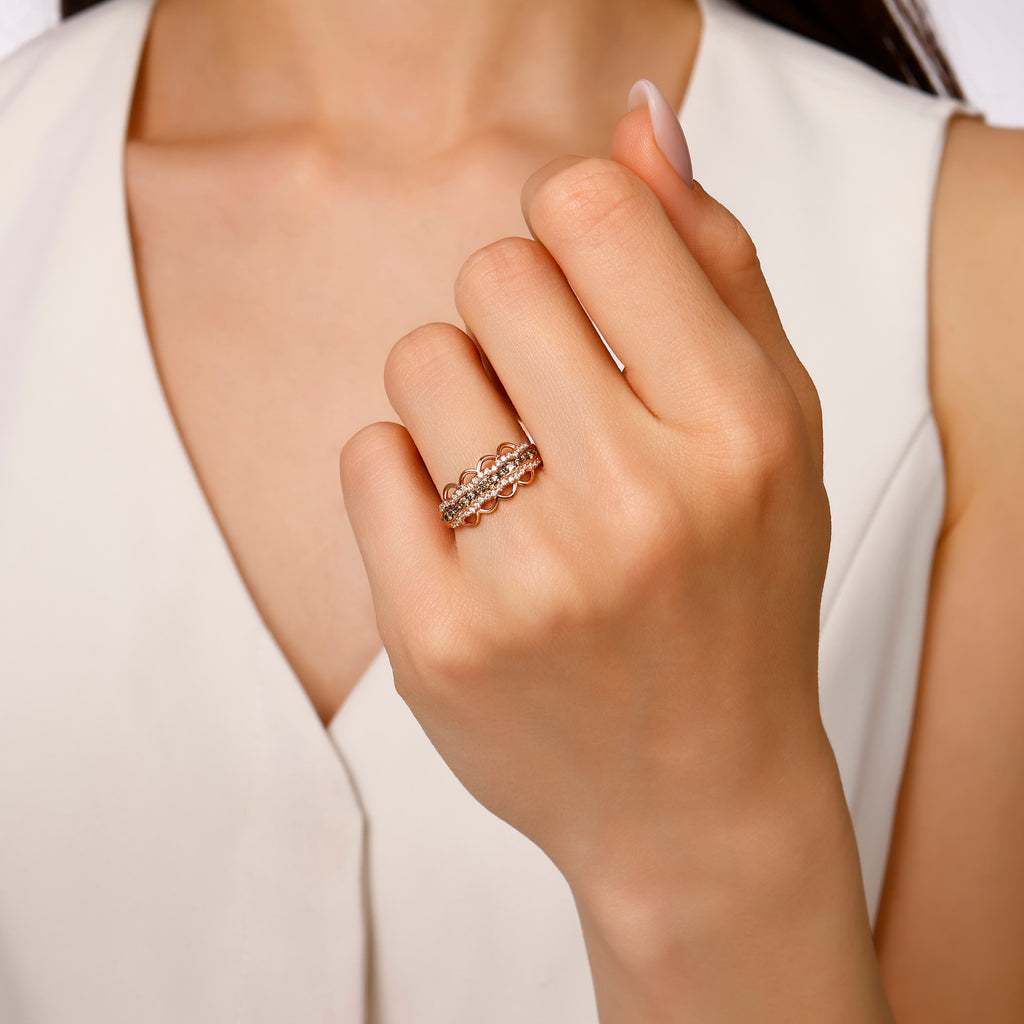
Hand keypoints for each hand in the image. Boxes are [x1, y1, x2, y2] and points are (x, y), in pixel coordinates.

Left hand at [341, 98, 873, 1020]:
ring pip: (420, 363)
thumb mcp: (773, 425)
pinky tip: (467, 537)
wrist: (694, 793)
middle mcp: (643, 502)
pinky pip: (368, 458)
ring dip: (459, 398)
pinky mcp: (438, 639)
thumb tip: (638, 123)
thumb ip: (713, 264)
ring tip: (519, 481)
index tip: (582, 277)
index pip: (592, 212)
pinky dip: (406, 478)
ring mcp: (532, 579)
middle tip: (554, 396)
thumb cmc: (737, 592)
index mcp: (742, 429)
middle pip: (492, 274)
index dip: (572, 222)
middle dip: (513, 312)